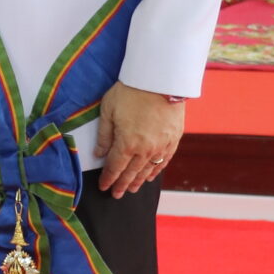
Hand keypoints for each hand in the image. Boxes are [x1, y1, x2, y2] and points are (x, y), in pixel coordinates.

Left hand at [96, 81, 183, 198]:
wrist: (161, 79)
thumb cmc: (131, 91)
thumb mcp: (109, 110)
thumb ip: (104, 135)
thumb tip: (99, 154)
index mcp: (127, 143)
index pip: (115, 168)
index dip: (108, 179)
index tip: (103, 187)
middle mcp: (145, 149)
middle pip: (131, 173)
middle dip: (122, 185)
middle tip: (116, 194)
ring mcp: (162, 146)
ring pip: (148, 170)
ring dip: (139, 181)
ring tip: (132, 189)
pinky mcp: (174, 139)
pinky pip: (164, 161)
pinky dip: (156, 171)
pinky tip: (151, 176)